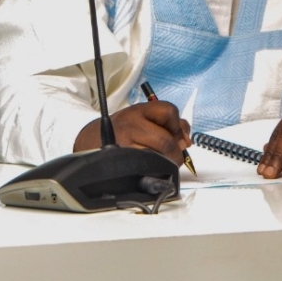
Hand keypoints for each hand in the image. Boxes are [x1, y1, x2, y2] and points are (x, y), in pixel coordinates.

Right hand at [73, 101, 190, 167]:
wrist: (94, 139)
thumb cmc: (125, 129)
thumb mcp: (144, 117)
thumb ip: (169, 124)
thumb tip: (186, 141)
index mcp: (139, 110)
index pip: (169, 111)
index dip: (177, 126)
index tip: (175, 134)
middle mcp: (131, 124)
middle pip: (166, 140)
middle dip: (175, 152)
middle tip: (173, 155)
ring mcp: (125, 144)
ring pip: (159, 157)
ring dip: (165, 162)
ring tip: (160, 161)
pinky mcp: (123, 162)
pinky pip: (148, 168)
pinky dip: (154, 170)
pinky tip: (150, 167)